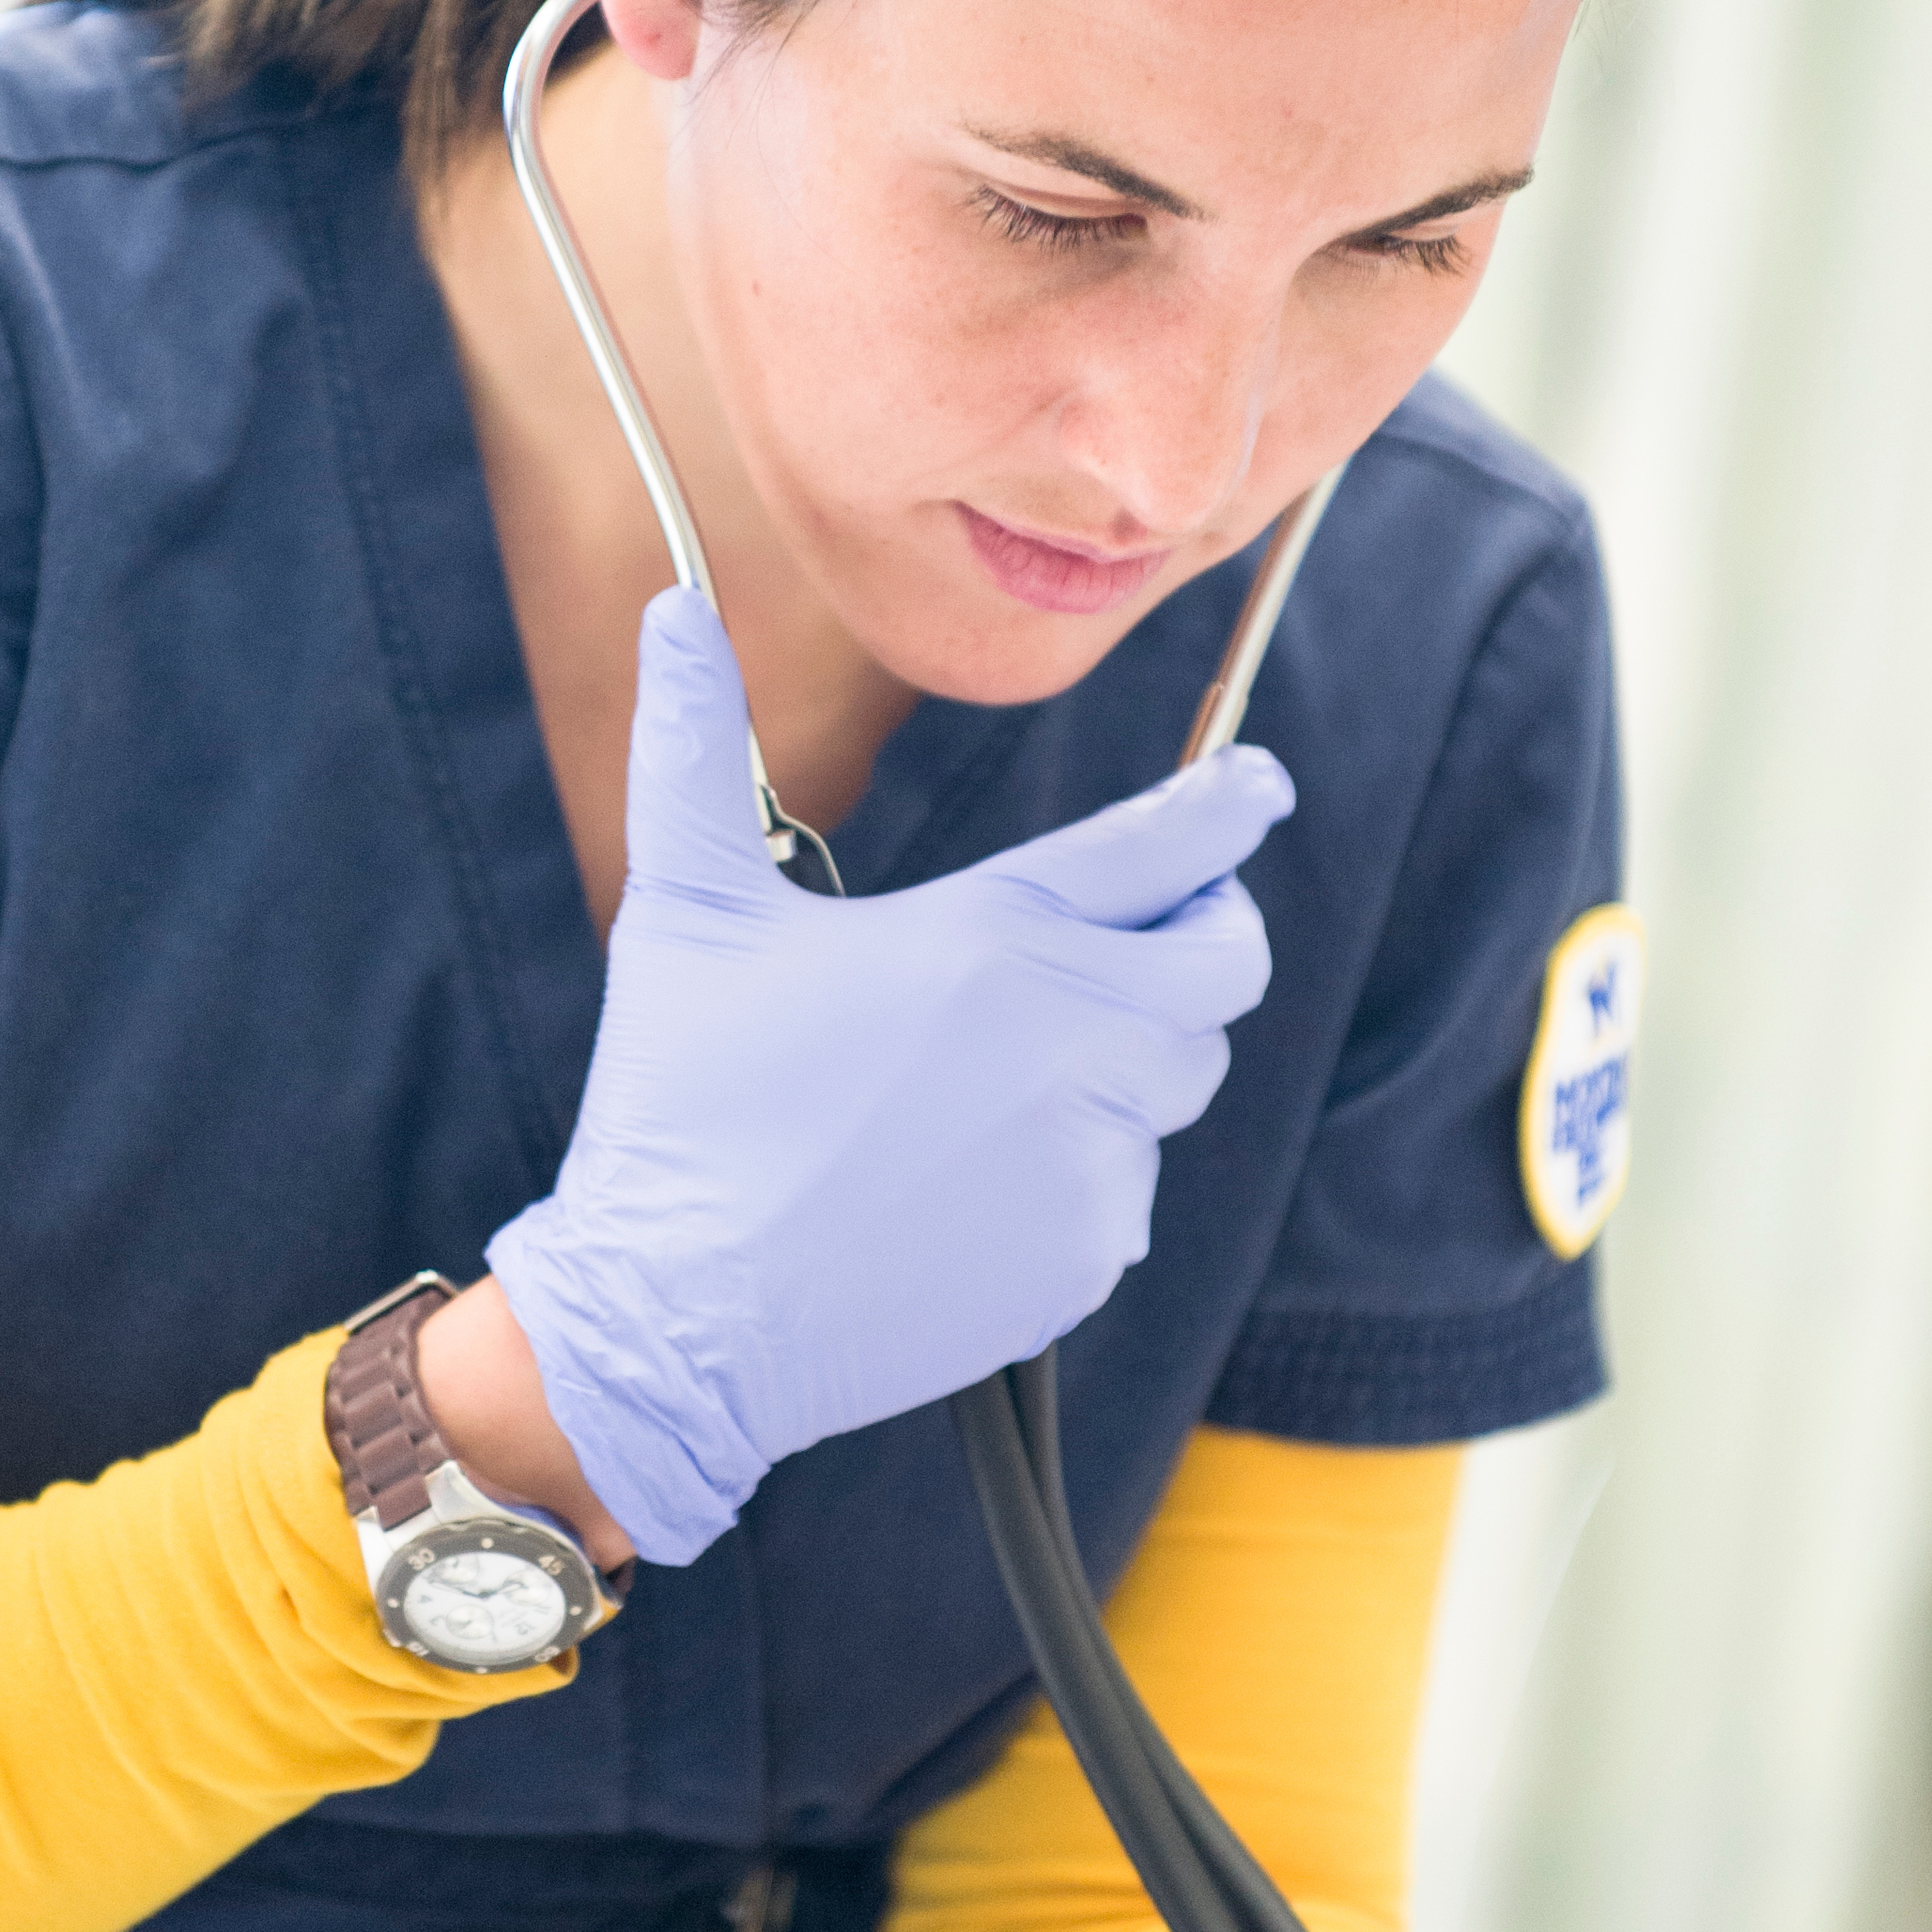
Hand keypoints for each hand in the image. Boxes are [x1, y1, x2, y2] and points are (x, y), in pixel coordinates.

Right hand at [488, 585, 1289, 1566]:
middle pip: (1225, 967)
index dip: (1231, 806)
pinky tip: (967, 1183)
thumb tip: (670, 608)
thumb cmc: (679, 1107)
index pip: (1168, 847)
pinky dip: (1073, 1176)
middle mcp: (1068, 1043)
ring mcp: (1088, 1160)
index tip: (1260, 786)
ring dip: (1125, 1061)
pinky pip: (1122, 1191)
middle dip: (1208, 934)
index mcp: (991, 938)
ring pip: (1173, 1082)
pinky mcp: (1083, 1258)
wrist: (677, 1323)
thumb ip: (690, 746)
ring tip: (1004, 1071)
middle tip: (1156, 930)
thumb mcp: (682, 911)